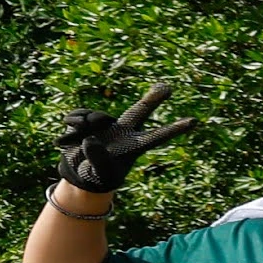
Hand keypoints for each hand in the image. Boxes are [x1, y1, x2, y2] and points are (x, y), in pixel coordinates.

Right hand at [49, 80, 182, 196]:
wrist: (79, 171)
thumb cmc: (98, 176)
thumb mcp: (100, 173)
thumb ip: (98, 158)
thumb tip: (91, 139)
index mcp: (134, 145)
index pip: (158, 136)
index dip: (175, 128)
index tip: (195, 121)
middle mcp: (124, 130)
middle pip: (141, 111)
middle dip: (153, 99)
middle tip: (168, 87)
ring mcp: (107, 124)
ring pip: (96, 116)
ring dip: (84, 127)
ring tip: (77, 142)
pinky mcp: (88, 120)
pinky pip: (78, 115)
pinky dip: (72, 124)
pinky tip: (67, 136)